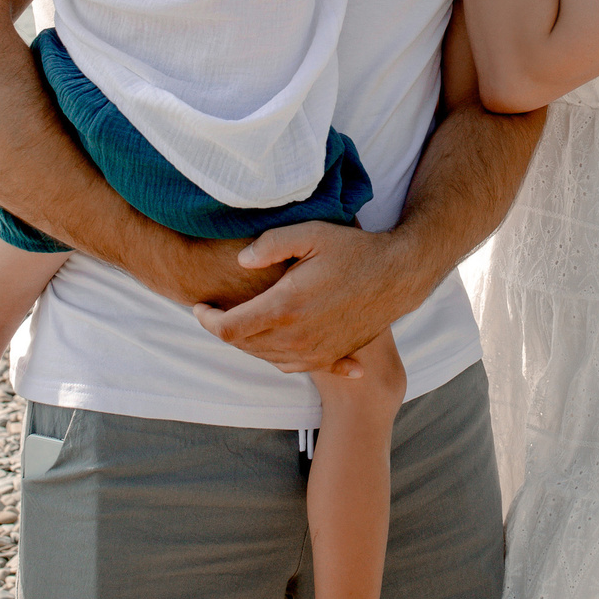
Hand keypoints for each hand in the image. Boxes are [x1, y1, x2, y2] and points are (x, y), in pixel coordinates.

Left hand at [190, 222, 419, 373]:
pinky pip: (289, 366)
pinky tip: (273, 339)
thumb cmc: (355, 251)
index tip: (200, 306)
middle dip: (224, 329)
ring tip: (242, 319)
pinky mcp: (330, 358)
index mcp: (285, 307)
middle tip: (216, 310)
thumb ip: (271, 244)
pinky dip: (273, 354)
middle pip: (243, 346)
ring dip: (247, 342)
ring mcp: (314, 352)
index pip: (228, 329)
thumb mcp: (311, 233)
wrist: (399, 277)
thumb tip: (240, 260)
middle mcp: (297, 337)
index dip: (206, 320)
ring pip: (264, 358)